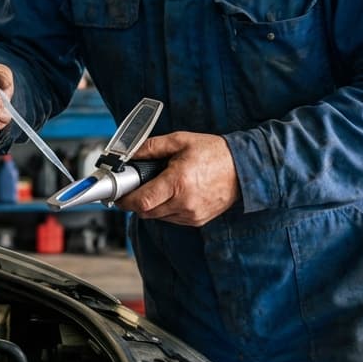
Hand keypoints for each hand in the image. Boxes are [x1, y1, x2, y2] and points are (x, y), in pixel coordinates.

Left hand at [115, 132, 238, 225]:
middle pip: (146, 212)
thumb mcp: (180, 141)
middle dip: (137, 201)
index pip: (142, 201)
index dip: (125, 200)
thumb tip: (130, 152)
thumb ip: (151, 146)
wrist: (244, 167)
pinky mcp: (198, 220)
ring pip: (158, 217)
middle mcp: (184, 203)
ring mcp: (192, 214)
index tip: (118, 195)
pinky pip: (172, 219)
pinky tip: (174, 194)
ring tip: (160, 187)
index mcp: (178, 183)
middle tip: (136, 186)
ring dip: (152, 205)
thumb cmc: (214, 153)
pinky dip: (166, 209)